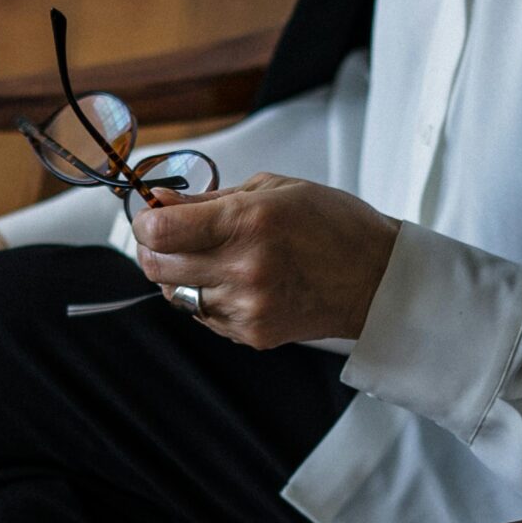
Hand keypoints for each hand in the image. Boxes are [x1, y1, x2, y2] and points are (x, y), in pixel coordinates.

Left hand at [131, 173, 399, 348]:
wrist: (376, 279)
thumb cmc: (331, 225)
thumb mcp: (272, 189)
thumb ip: (210, 199)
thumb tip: (160, 202)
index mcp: (248, 222)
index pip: (161, 231)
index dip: (145, 222)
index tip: (151, 216)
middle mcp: (243, 268)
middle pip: (157, 267)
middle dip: (152, 249)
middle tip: (167, 237)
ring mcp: (247, 307)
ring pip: (176, 295)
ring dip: (180, 276)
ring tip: (212, 258)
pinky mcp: (252, 333)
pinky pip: (203, 317)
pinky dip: (207, 298)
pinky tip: (235, 281)